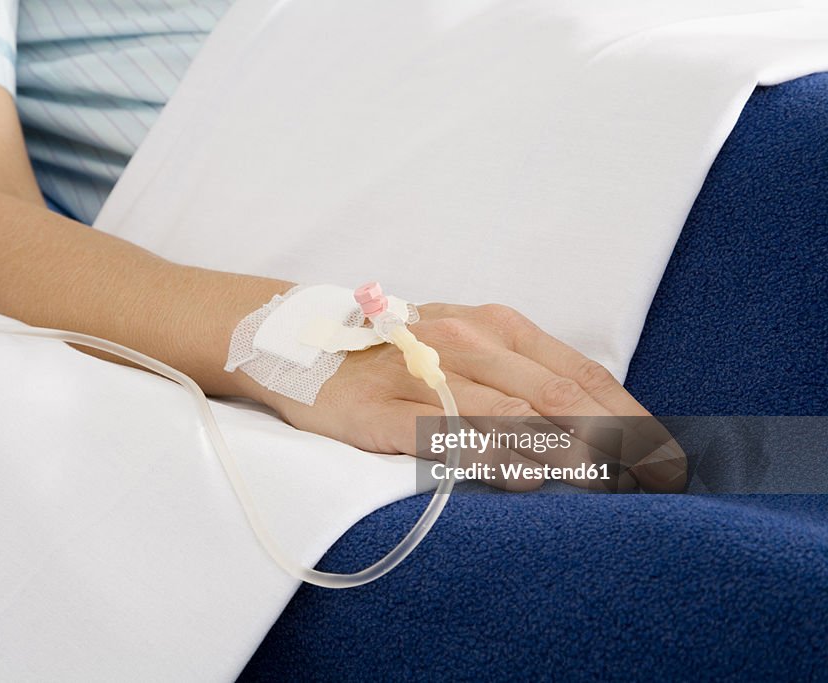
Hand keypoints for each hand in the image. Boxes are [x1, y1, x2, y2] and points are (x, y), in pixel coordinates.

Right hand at [253, 303, 685, 491]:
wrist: (302, 343)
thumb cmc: (395, 350)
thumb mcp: (464, 343)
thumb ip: (519, 374)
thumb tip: (589, 420)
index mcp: (496, 325)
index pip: (581, 373)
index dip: (631, 416)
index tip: (665, 457)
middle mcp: (466, 341)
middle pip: (560, 397)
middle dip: (618, 444)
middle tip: (654, 484)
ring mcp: (423, 373)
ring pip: (512, 415)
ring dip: (571, 456)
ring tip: (612, 490)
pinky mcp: (382, 411)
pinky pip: (446, 437)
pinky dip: (494, 459)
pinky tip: (528, 483)